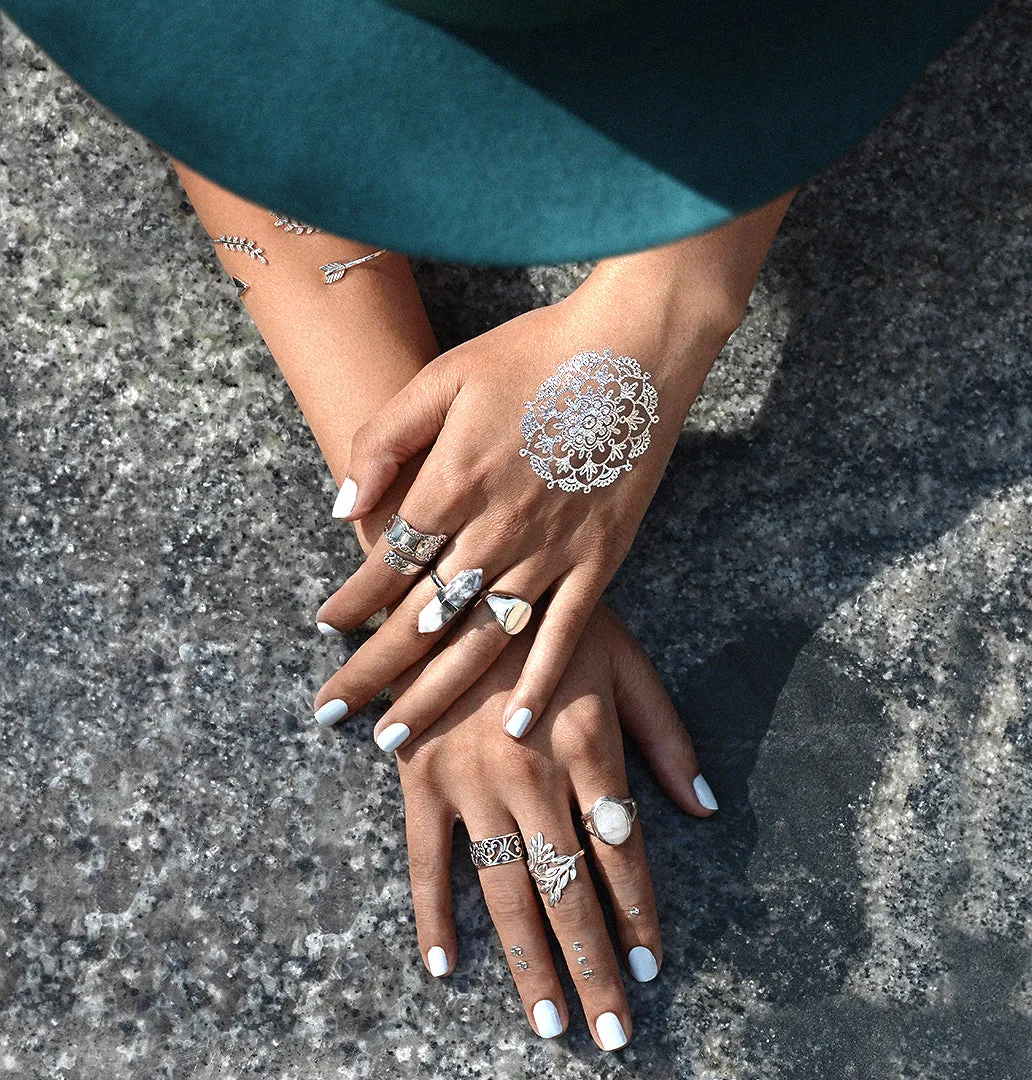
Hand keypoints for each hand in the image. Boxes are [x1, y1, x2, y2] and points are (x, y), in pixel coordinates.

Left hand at [312, 272, 734, 746]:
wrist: (632, 349)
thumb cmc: (533, 355)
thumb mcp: (443, 375)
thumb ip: (384, 440)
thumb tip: (341, 505)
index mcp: (453, 482)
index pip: (385, 563)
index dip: (350, 602)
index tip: (326, 629)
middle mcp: (496, 530)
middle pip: (421, 619)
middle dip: (370, 672)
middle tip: (333, 714)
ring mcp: (551, 551)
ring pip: (481, 641)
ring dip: (434, 694)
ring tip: (395, 739)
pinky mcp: (599, 560)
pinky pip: (563, 634)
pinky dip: (540, 683)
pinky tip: (516, 726)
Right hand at [393, 601, 718, 1048]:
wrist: (457, 582)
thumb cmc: (550, 621)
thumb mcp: (624, 661)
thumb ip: (665, 735)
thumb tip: (705, 807)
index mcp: (589, 745)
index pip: (623, 853)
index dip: (638, 915)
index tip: (650, 970)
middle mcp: (533, 774)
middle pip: (569, 888)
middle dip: (594, 964)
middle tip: (612, 1033)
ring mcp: (471, 780)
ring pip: (505, 889)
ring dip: (529, 961)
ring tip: (548, 1023)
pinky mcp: (420, 777)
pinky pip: (426, 859)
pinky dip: (431, 915)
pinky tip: (444, 968)